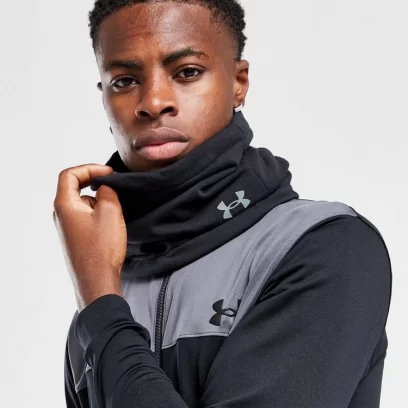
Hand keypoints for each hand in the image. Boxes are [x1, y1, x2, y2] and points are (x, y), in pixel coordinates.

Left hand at [53, 164, 126, 310]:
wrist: (97, 281)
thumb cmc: (101, 249)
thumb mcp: (110, 211)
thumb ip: (107, 191)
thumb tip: (105, 187)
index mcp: (64, 205)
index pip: (70, 175)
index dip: (89, 168)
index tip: (108, 172)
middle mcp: (61, 215)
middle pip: (75, 188)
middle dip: (95, 184)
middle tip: (114, 186)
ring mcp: (67, 228)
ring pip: (83, 204)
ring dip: (99, 201)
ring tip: (115, 211)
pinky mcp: (75, 238)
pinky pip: (85, 217)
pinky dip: (98, 214)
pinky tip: (111, 225)